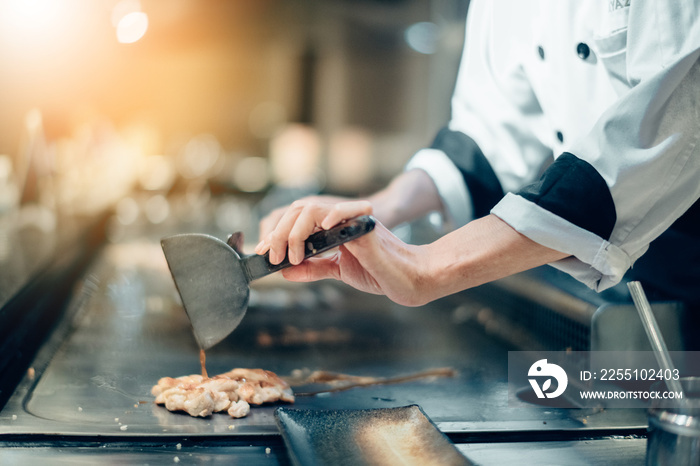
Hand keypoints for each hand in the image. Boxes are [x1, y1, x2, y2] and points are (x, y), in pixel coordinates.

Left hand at [255, 200, 434, 305]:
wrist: (405, 281)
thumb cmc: (378, 272)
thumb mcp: (338, 270)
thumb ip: (313, 268)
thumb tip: (286, 271)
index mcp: (333, 227)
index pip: (297, 220)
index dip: (276, 233)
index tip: (263, 253)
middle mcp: (340, 219)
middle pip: (299, 210)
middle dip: (279, 233)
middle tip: (271, 256)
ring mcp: (352, 220)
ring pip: (314, 209)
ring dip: (295, 231)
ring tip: (290, 254)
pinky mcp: (366, 226)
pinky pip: (346, 212)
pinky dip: (331, 216)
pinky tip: (321, 228)